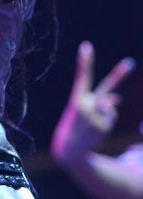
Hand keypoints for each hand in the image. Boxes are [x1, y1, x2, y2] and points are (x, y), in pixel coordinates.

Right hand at [51, 41, 135, 166]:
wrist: (68, 152)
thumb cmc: (74, 129)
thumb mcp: (83, 114)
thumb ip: (101, 102)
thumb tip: (117, 98)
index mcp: (77, 100)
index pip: (82, 78)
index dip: (84, 62)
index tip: (86, 46)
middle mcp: (86, 106)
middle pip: (106, 87)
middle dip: (119, 75)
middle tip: (131, 62)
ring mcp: (95, 117)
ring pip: (110, 108)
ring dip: (105, 115)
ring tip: (91, 127)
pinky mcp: (102, 126)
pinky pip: (111, 117)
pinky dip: (106, 122)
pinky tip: (95, 131)